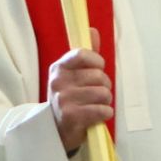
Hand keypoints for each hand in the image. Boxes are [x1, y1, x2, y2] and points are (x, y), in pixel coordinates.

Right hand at [49, 27, 112, 153]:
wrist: (55, 129)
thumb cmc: (69, 98)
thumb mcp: (73, 75)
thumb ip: (86, 54)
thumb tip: (92, 31)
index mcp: (59, 67)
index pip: (82, 54)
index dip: (97, 61)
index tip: (98, 68)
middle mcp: (58, 82)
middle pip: (99, 76)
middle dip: (104, 85)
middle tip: (97, 93)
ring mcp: (64, 99)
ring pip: (103, 93)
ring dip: (106, 101)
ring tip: (97, 104)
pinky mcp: (72, 116)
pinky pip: (102, 110)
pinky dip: (105, 113)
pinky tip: (97, 115)